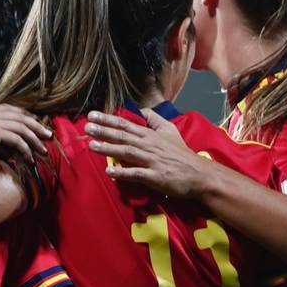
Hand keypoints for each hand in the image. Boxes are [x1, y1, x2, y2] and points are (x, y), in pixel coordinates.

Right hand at [0, 105, 50, 159]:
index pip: (17, 111)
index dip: (29, 117)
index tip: (38, 124)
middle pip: (25, 119)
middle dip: (39, 128)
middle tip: (49, 136)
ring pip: (24, 130)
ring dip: (36, 141)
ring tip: (43, 150)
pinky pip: (17, 141)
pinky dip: (26, 149)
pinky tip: (29, 157)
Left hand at [83, 110, 208, 198]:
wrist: (199, 175)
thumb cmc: (182, 154)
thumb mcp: (170, 131)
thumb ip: (155, 120)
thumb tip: (143, 110)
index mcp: (150, 135)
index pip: (125, 125)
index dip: (108, 119)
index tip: (92, 115)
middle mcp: (149, 145)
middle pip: (123, 136)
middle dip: (103, 131)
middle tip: (86, 126)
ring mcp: (152, 161)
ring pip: (127, 152)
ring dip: (109, 149)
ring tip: (92, 146)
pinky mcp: (155, 176)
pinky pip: (136, 173)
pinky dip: (123, 172)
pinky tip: (109, 171)